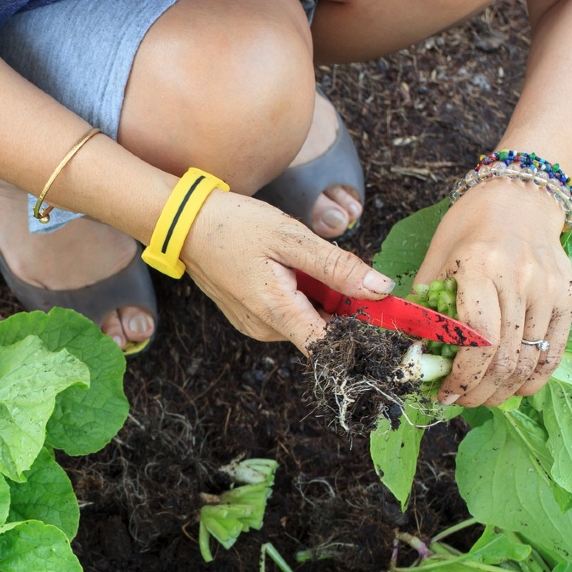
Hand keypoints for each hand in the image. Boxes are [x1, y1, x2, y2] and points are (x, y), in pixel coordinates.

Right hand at [181, 191, 393, 348]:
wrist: (184, 224)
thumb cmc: (233, 225)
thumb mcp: (290, 237)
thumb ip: (337, 266)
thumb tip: (381, 289)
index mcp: (278, 313)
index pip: (333, 347)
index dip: (364, 337)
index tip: (387, 318)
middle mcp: (266, 330)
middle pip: (324, 331)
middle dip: (342, 305)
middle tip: (338, 267)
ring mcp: (256, 327)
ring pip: (307, 321)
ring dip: (320, 298)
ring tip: (302, 262)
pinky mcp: (250, 319)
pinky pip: (289, 315)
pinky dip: (301, 296)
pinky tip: (287, 270)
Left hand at [420, 180, 571, 406]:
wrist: (519, 197)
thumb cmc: (468, 229)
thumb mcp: (436, 261)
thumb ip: (426, 310)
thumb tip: (415, 357)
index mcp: (480, 268)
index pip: (478, 340)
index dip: (461, 377)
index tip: (445, 393)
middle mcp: (520, 279)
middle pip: (504, 357)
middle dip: (479, 391)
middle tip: (461, 401)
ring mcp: (549, 289)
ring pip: (529, 360)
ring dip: (503, 390)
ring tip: (483, 397)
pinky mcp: (568, 296)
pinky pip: (555, 350)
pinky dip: (534, 377)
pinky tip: (514, 387)